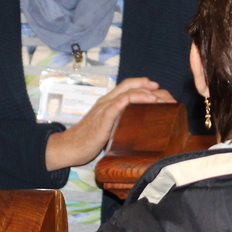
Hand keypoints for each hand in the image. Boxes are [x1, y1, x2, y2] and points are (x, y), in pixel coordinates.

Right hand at [44, 77, 175, 170]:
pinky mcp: (102, 119)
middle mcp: (106, 101)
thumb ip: (119, 122)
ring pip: (124, 94)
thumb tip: (138, 126)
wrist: (70, 147)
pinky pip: (115, 106)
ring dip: (142, 94)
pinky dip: (128, 101)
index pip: (126, 87)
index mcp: (107, 102)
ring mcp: (103, 109)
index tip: (157, 89)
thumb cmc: (89, 140)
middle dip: (146, 85)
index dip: (142, 84)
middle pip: (127, 85)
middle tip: (161, 90)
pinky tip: (140, 102)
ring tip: (156, 98)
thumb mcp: (108, 127)